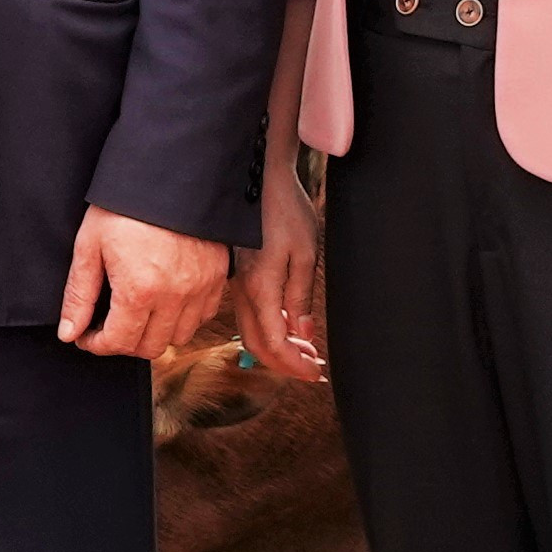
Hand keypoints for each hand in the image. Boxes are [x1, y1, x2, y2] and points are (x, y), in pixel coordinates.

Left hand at [60, 205, 228, 358]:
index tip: (86, 335)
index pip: (118, 343)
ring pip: (179, 337)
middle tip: (108, 324)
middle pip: (149, 347)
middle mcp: (175, 296)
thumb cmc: (125, 205)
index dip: (96, 344)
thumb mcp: (90, 246)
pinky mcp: (217, 276)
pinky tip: (165, 301)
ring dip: (155, 333)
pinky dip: (184, 318)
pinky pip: (203, 316)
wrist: (169, 173)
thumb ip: (79, 294)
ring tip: (137, 312)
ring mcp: (200, 288)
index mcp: (139, 290)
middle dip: (123, 342)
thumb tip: (70, 332)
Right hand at [236, 167, 325, 374]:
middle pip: (256, 345)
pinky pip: (249, 313)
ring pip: (251, 331)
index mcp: (261, 288)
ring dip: (277, 347)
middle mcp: (243, 290)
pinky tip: (289, 325)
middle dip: (284, 363)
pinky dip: (269, 328)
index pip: (274, 343)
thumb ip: (301, 297)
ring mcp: (237, 283)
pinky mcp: (238, 275)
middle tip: (313, 367)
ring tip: (306, 350)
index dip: (293, 364)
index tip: (315, 373)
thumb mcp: (305, 255)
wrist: (258, 178)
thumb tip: (302, 332)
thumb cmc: (285, 210)